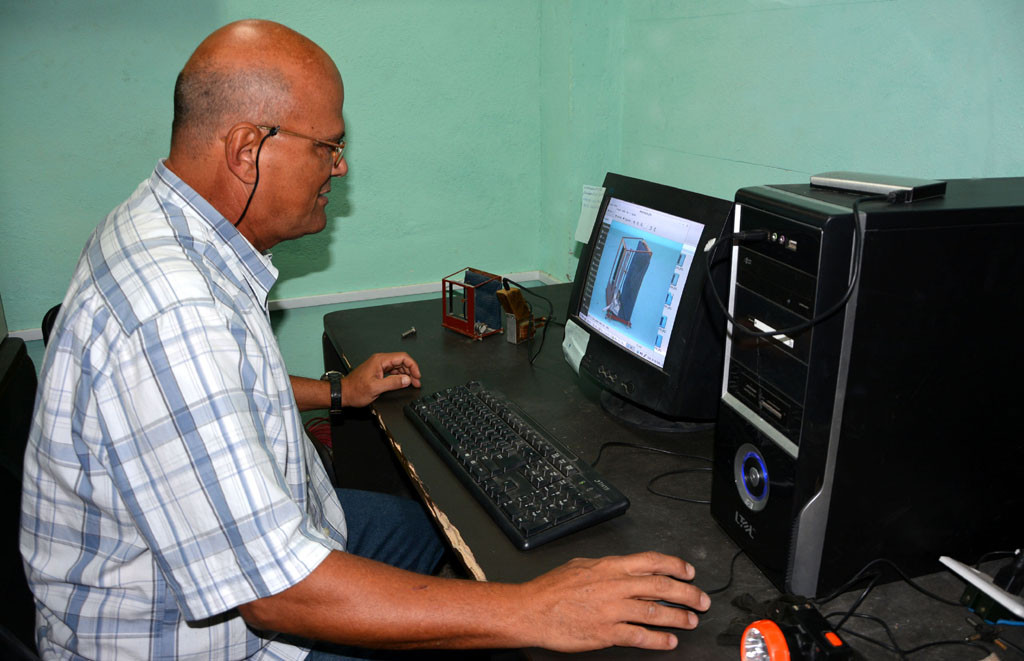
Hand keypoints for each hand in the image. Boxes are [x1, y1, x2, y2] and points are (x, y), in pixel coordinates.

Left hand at [343, 352, 421, 407]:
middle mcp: (380, 361)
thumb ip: (393, 383)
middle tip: (416, 382)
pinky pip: (393, 371)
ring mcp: (379, 366)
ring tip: (412, 383)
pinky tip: (403, 383)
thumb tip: (407, 380)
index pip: (403, 357)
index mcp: (380, 360)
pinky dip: (400, 377)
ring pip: (398, 366)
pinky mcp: (378, 371)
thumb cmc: (355, 390)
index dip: (413, 366)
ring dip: (406, 374)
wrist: (343, 393)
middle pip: (402, 361)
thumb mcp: (375, 388)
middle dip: (411, 371)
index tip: (417, 376)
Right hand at [515, 552, 708, 651]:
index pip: (652, 561)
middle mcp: (615, 586)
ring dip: (678, 617)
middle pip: (662, 586)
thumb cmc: (551, 589)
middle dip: (687, 593)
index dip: (676, 565)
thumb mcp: (581, 565)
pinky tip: (668, 641)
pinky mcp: (607, 633)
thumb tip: (624, 567)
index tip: (689, 572)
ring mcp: (613, 610)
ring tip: (691, 621)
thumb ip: (606, 567)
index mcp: (610, 567)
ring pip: (656, 612)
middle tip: (701, 600)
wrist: (531, 610)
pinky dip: (658, 639)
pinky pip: (640, 637)